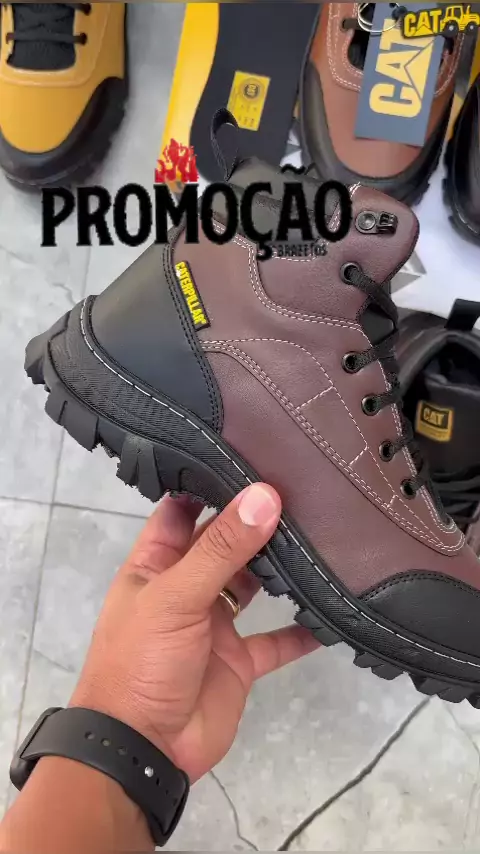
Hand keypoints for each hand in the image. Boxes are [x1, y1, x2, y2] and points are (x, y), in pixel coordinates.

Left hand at [70, 483, 319, 782]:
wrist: (143, 750)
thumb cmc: (142, 661)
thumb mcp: (176, 597)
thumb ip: (222, 549)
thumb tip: (265, 496)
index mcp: (157, 566)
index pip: (182, 510)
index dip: (209, 482)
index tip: (250, 453)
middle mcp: (186, 588)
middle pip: (224, 544)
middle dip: (254, 521)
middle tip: (302, 488)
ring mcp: (214, 625)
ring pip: (252, 586)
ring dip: (279, 568)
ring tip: (321, 534)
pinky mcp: (239, 661)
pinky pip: (275, 640)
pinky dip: (301, 630)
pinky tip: (332, 611)